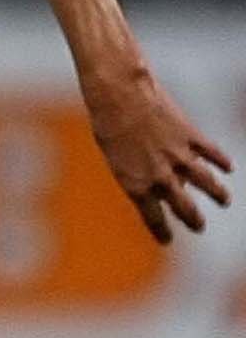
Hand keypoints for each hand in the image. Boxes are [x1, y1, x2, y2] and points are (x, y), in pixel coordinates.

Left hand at [81, 67, 232, 241]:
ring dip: (217, 193)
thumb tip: (163, 178)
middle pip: (184, 206)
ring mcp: (179, 157)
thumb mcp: (115, 155)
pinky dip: (221, 161)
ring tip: (224, 200)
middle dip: (193, 219)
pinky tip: (228, 167)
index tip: (167, 241)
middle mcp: (160, 176)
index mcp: (136, 185)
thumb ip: (138, 171)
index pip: (153, 217)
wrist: (120, 96)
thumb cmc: (107, 124)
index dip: (161, 231)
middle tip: (199, 227)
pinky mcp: (190, 136)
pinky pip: (212, 153)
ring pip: (206, 182)